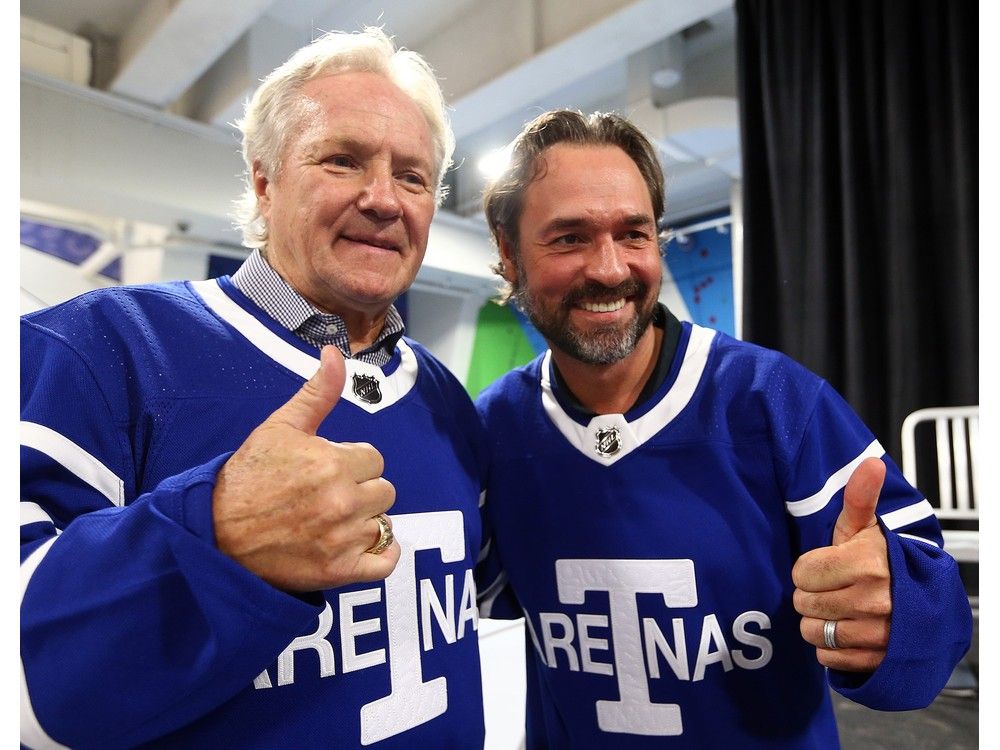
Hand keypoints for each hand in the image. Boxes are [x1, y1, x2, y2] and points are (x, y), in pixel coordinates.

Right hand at [213, 345, 399, 590]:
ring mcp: (342, 539)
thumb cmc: (247, 477)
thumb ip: (317, 393)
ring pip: (383, 522)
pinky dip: (383, 554)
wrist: (215, 533)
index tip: (327, 469)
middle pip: (384, 490)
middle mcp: (342, 501)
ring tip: (333, 520)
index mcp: (332, 463)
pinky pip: (386, 561)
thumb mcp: (279, 427)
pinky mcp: (339, 571)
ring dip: (365, 520)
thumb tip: (336, 353)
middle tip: (329, 495)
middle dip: (361, 489)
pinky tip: (368, 545)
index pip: (373, 459)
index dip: (352, 462)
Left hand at [791, 457, 890, 671]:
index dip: (808, 569)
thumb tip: (870, 462)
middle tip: (831, 587)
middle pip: (803, 603)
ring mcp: (877, 633)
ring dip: (817, 622)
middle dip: (810, 594)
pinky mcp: (877, 660)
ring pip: (812, 631)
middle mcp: (874, 600)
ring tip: (837, 608)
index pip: (802, 572)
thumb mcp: (867, 527)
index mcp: (866, 563)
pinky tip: (846, 630)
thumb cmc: (886, 560)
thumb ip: (860, 497)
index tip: (825, 565)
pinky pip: (827, 657)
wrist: (924, 604)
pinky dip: (830, 647)